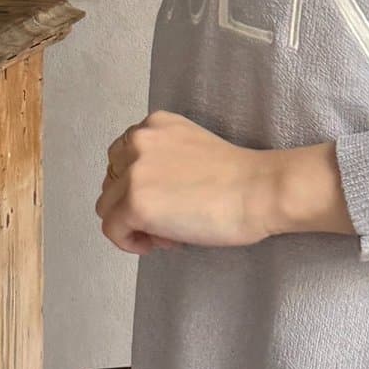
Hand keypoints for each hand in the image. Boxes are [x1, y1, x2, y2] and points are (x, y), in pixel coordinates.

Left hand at [95, 110, 354, 255]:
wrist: (261, 190)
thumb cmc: (242, 178)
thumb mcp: (194, 149)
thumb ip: (165, 160)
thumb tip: (146, 197)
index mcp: (155, 125)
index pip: (122, 158)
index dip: (139, 185)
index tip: (165, 201)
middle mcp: (138, 141)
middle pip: (111, 182)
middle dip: (133, 204)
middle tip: (170, 221)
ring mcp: (134, 173)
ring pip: (107, 207)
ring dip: (132, 224)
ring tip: (167, 233)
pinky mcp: (135, 204)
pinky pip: (112, 230)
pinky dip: (129, 242)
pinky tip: (159, 244)